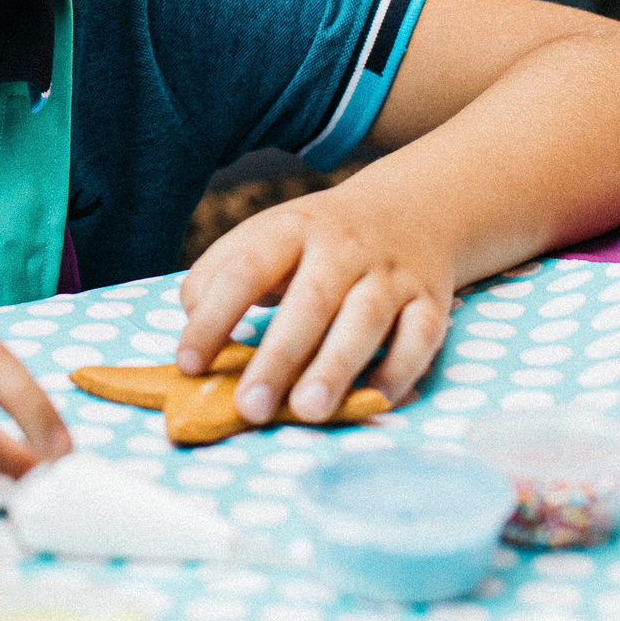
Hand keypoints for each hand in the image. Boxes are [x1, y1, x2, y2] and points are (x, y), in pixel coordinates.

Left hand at [174, 184, 455, 424]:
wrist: (412, 209)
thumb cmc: (316, 241)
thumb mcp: (265, 238)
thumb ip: (220, 275)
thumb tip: (193, 327)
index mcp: (290, 228)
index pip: (245, 269)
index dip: (214, 317)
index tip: (189, 364)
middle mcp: (343, 248)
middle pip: (309, 301)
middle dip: (278, 357)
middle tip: (249, 406)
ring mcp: (390, 274)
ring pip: (366, 319)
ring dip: (336, 367)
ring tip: (306, 411)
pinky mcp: (430, 301)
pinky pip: (420, 338)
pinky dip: (399, 372)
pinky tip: (371, 402)